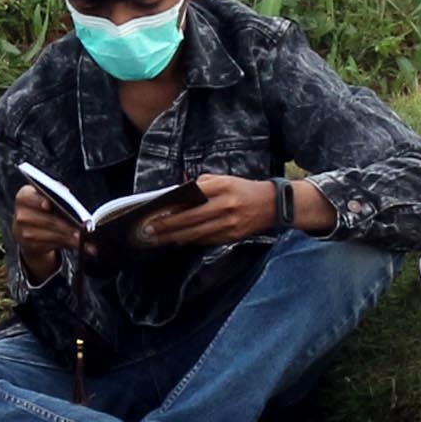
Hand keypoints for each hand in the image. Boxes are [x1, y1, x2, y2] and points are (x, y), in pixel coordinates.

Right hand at [11, 186, 80, 276]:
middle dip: (66, 224)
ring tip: (84, 237)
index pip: (30, 197)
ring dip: (71, 237)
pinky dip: (71, 245)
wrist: (26, 229)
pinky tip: (83, 245)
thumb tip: (65, 191)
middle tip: (82, 226)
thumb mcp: (43, 196)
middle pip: (47, 219)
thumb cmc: (40, 209)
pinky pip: (56, 245)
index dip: (39, 201)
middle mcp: (22, 215)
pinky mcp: (33, 246)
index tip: (49, 204)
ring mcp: (25, 233)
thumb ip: (54, 191)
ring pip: (53, 235)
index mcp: (24, 197)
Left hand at [140, 173, 326, 248]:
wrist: (272, 204)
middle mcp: (226, 206)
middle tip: (148, 231)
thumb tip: (174, 194)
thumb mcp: (222, 179)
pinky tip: (177, 241)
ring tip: (157, 239)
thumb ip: (200, 185)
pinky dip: (190, 240)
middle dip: (167, 227)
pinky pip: (207, 240)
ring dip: (174, 237)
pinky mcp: (233, 236)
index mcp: (222, 187)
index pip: (191, 199)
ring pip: (196, 233)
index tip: (153, 213)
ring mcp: (230, 223)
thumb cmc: (241, 189)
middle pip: (190, 219)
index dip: (171, 209)